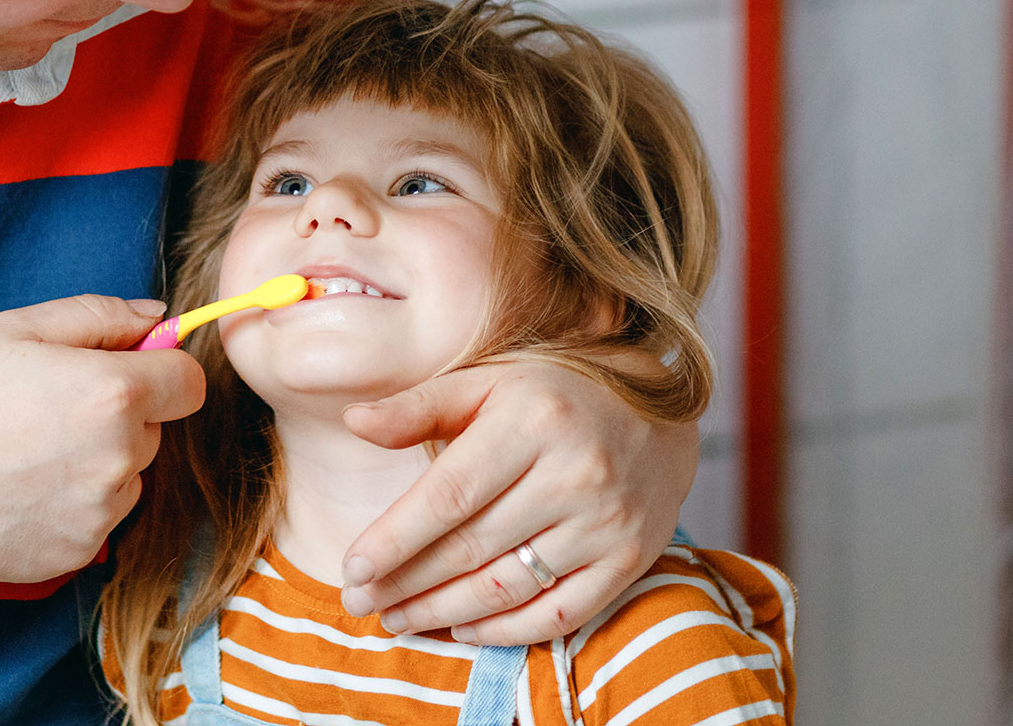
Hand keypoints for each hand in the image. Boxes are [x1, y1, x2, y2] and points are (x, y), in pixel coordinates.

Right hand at [0, 295, 204, 585]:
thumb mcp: (16, 329)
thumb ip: (100, 316)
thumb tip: (156, 317)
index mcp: (114, 395)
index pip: (190, 383)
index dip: (161, 369)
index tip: (123, 367)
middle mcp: (120, 459)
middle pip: (155, 429)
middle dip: (118, 414)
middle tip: (44, 408)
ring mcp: (101, 514)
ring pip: (126, 475)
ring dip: (97, 461)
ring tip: (22, 451)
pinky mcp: (77, 553)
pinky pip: (96, 516)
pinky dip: (70, 502)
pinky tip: (15, 488)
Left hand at [335, 359, 696, 643]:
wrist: (659, 415)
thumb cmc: (554, 396)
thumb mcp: (489, 382)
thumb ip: (421, 406)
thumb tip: (354, 421)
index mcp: (534, 421)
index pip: (450, 494)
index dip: (396, 538)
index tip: (353, 568)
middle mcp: (576, 473)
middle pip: (472, 546)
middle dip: (407, 582)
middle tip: (360, 602)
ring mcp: (607, 522)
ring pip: (508, 586)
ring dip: (443, 611)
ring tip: (398, 617)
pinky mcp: (629, 559)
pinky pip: (559, 612)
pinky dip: (505, 631)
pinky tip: (461, 629)